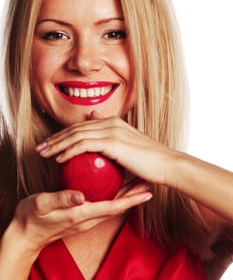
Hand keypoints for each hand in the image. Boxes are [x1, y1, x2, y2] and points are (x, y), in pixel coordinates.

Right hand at [10, 181, 151, 253]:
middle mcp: (87, 217)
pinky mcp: (81, 213)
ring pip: (112, 204)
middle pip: (118, 206)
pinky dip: (113, 193)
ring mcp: (85, 216)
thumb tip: (81, 196)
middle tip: (149, 181)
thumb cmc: (32, 218)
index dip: (131, 200)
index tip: (147, 192)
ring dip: (127, 194)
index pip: (112, 207)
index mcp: (81, 215)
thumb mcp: (41, 206)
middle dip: (135, 196)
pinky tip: (115, 182)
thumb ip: (60, 200)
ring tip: (139, 180)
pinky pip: (103, 203)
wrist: (25, 233)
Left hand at [36, 111, 175, 184]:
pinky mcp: (111, 140)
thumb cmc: (150, 166)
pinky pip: (83, 144)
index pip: (82, 127)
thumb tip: (103, 174)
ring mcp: (111, 129)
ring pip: (75, 134)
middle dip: (55, 137)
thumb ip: (113, 160)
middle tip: (41, 147)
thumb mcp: (129, 159)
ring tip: (43, 153)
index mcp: (113, 123)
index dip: (65, 134)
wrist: (167, 165)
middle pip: (75, 128)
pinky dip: (69, 151)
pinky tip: (59, 159)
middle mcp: (110, 122)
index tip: (52, 144)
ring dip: (56, 143)